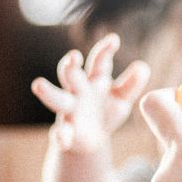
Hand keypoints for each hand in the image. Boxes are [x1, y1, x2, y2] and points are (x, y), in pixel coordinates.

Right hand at [31, 33, 150, 152]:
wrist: (91, 141)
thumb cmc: (106, 112)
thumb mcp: (122, 99)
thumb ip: (131, 84)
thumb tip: (143, 67)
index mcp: (94, 80)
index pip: (98, 62)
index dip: (104, 50)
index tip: (114, 40)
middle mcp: (78, 92)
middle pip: (71, 75)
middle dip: (70, 66)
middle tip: (72, 57)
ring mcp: (69, 111)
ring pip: (57, 99)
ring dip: (49, 92)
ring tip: (38, 84)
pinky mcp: (66, 132)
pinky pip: (60, 133)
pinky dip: (60, 135)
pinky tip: (63, 138)